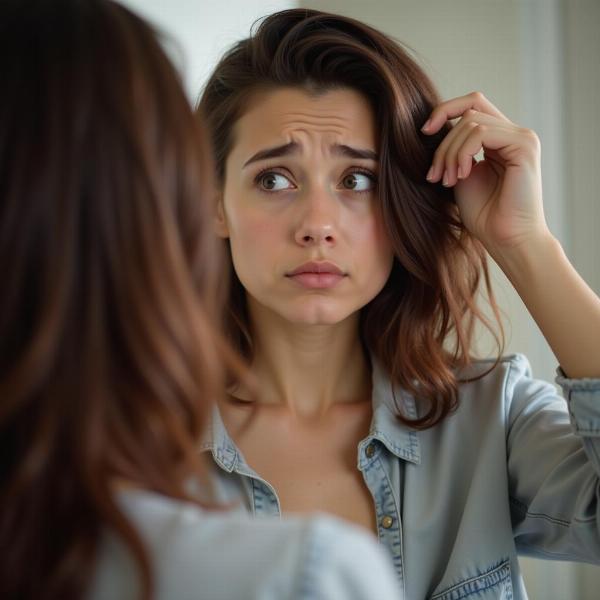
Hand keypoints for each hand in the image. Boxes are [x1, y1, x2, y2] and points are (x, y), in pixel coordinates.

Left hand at [422, 92, 549, 255]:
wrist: (506, 239)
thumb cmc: (484, 215)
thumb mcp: (460, 175)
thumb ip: (454, 150)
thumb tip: (434, 128)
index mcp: (500, 139)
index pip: (472, 105)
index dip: (445, 111)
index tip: (424, 132)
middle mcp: (513, 134)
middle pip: (468, 112)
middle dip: (443, 144)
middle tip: (435, 176)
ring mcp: (522, 138)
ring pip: (471, 122)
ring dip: (450, 153)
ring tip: (448, 180)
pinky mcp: (524, 145)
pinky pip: (482, 133)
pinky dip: (463, 153)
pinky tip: (461, 176)